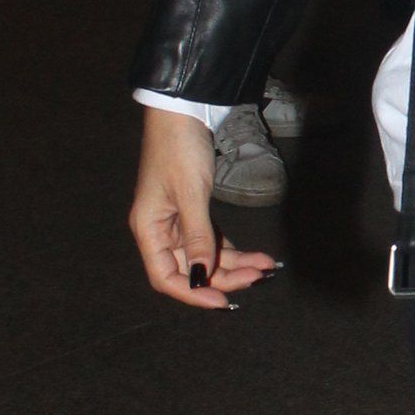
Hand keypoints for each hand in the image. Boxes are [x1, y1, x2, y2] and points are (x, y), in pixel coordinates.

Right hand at [129, 106, 280, 309]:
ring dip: (234, 264)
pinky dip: (232, 249)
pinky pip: (211, 240)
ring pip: (204, 257)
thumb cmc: (179, 149)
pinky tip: (256, 255)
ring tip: (265, 267)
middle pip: (190, 269)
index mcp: (149, 229)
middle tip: (258, 277)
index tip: (223, 301)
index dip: (193, 293)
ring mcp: (176, 222)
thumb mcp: (191, 193)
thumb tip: (200, 276)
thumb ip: (198, 236)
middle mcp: (160, 231)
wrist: (183, 112)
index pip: (166, 277)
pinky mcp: (192, 212)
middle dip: (224, 277)